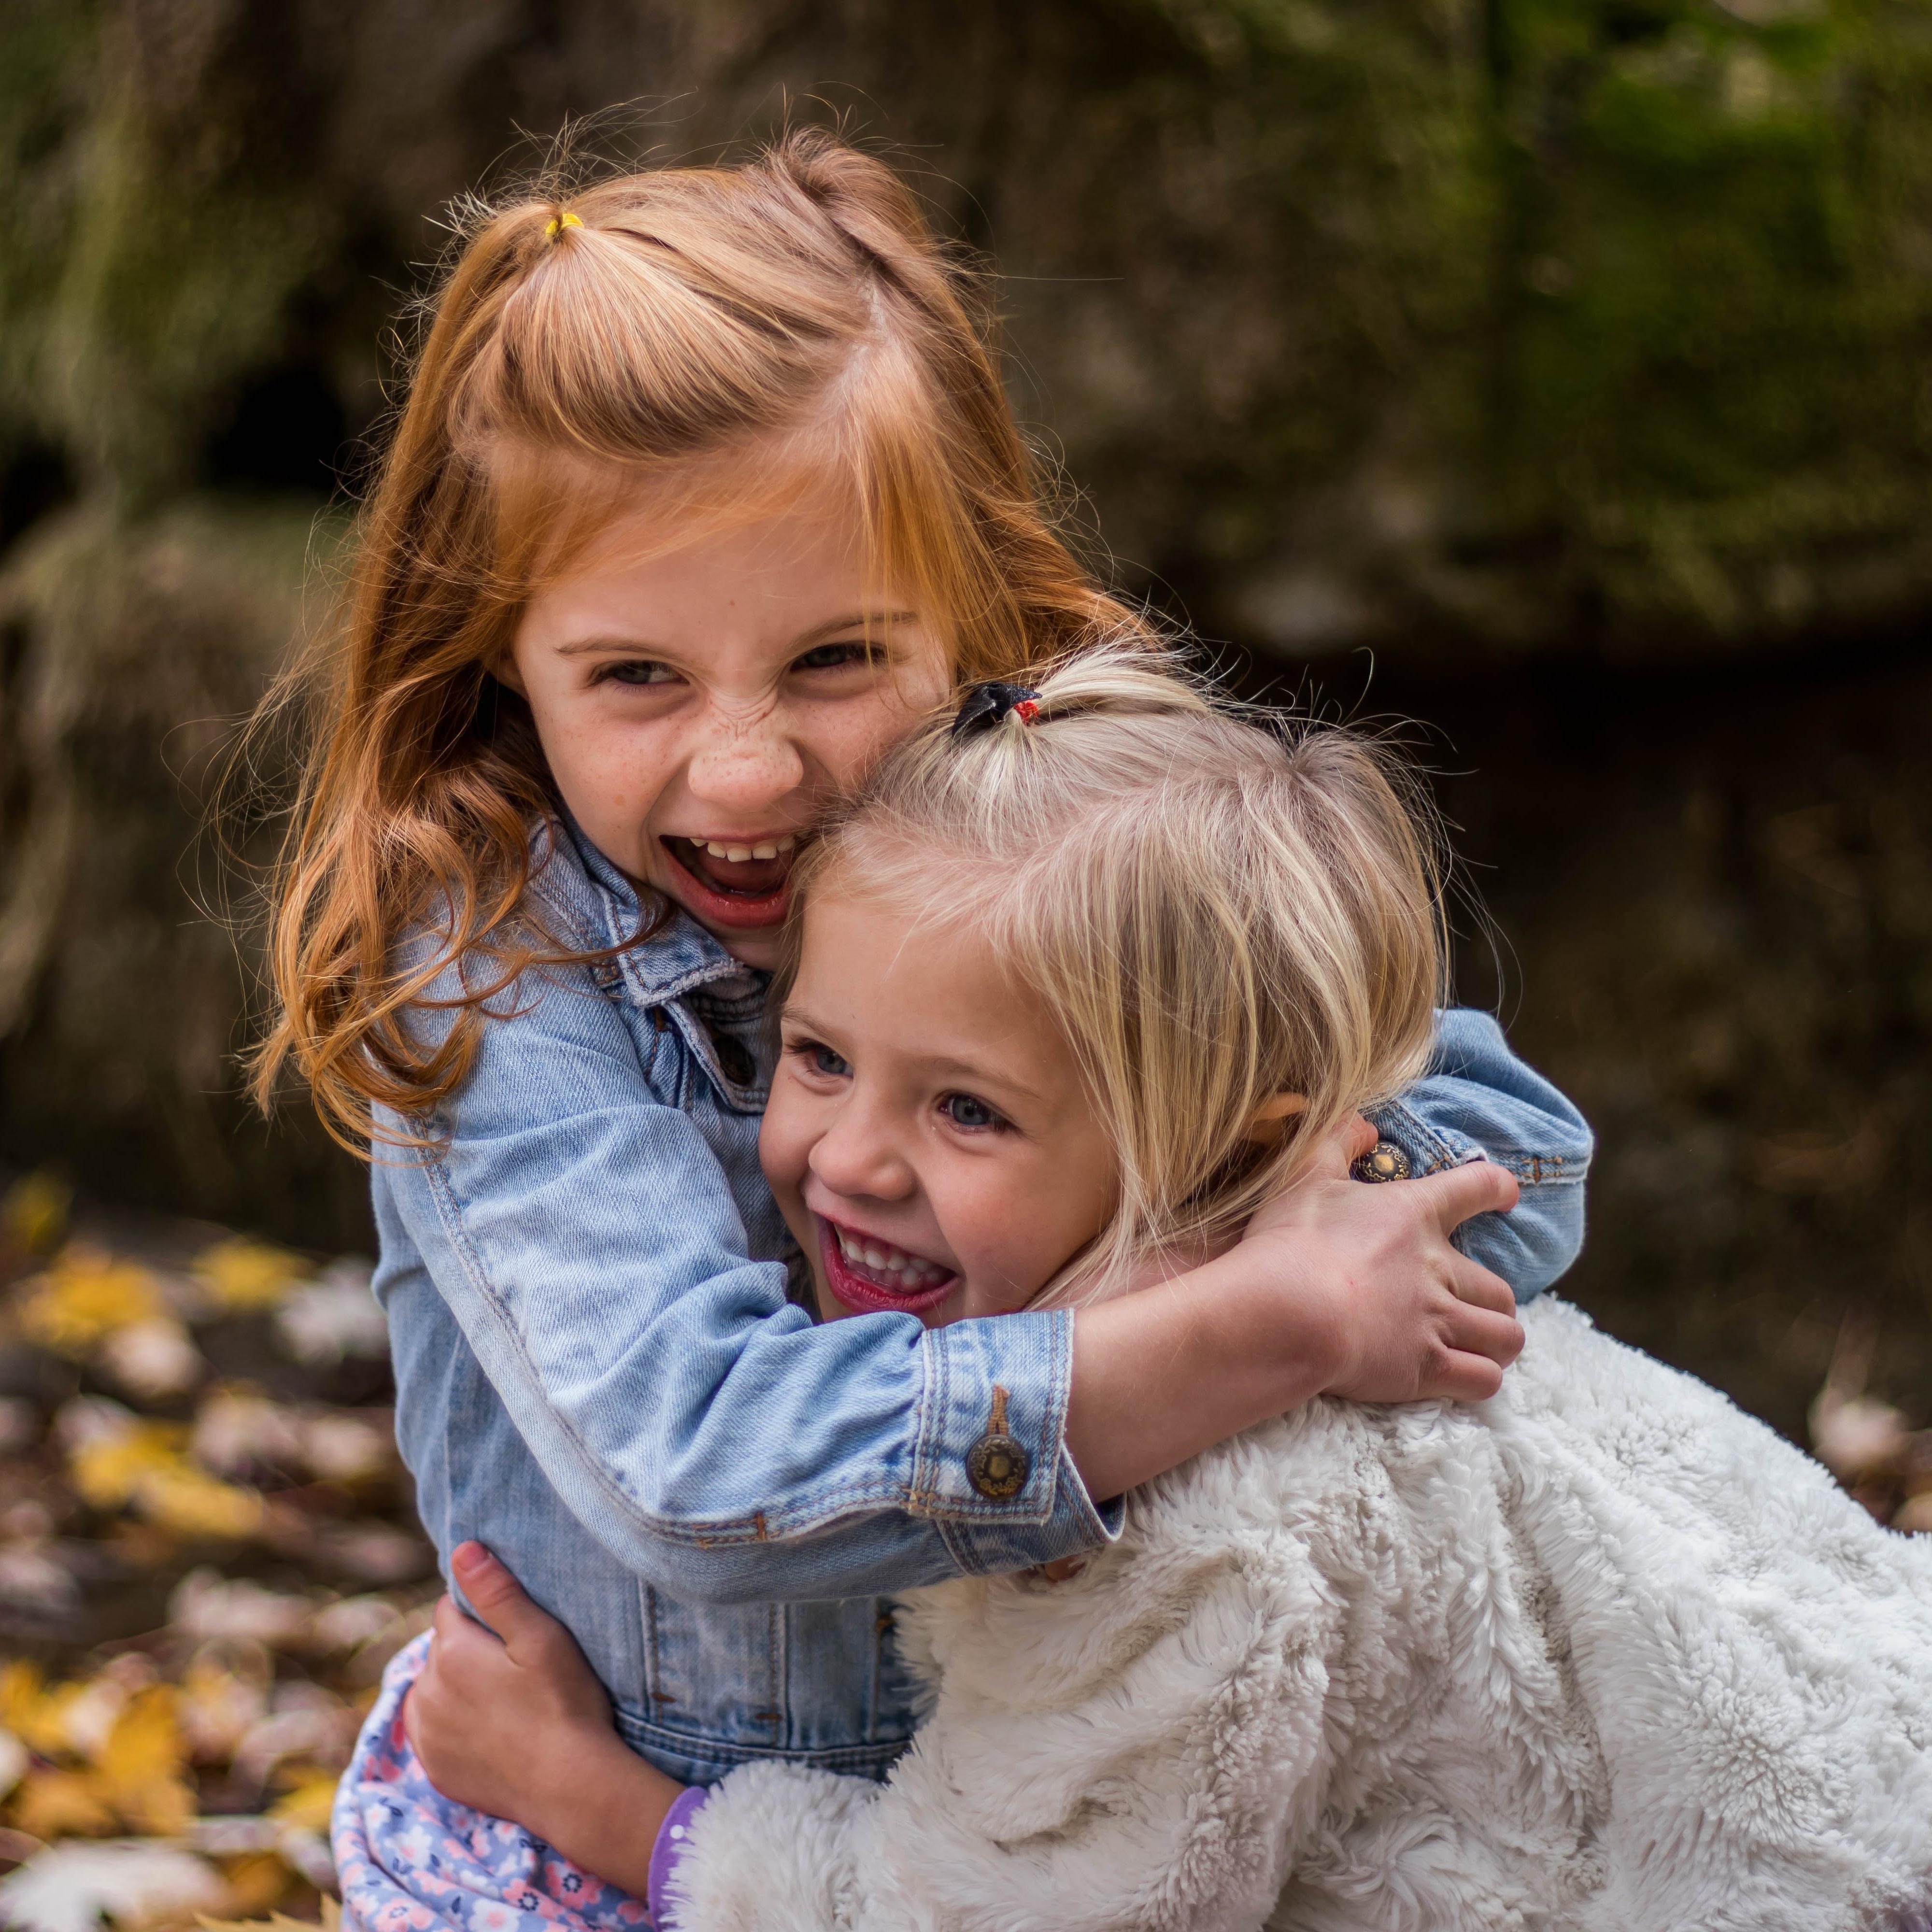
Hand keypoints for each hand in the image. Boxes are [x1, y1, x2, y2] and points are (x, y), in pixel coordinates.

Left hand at [404, 1542, 682, 1894]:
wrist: (570, 1786)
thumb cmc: (564, 1703)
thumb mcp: (541, 1637)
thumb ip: (497, 1592)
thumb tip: (461, 1549)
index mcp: (450, 1652)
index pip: (451, 1609)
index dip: (482, 1613)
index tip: (513, 1631)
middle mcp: (425, 1692)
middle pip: (441, 1649)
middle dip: (468, 1649)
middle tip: (516, 1668)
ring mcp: (426, 1735)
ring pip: (432, 1689)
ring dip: (455, 1686)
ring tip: (505, 1700)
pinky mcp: (434, 1768)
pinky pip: (432, 1730)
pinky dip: (451, 1723)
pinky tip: (489, 1729)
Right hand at [1243, 1116, 1523, 1404]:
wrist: (1288, 1312)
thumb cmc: (1292, 1241)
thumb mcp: (1305, 1175)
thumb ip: (1337, 1141)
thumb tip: (1365, 1125)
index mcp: (1414, 1214)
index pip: (1475, 1188)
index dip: (1496, 1188)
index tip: (1506, 1194)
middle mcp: (1438, 1268)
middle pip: (1500, 1288)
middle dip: (1493, 1300)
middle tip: (1473, 1307)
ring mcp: (1437, 1321)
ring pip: (1505, 1337)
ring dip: (1497, 1343)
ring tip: (1481, 1346)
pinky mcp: (1427, 1368)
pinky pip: (1484, 1380)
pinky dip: (1481, 1379)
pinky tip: (1465, 1378)